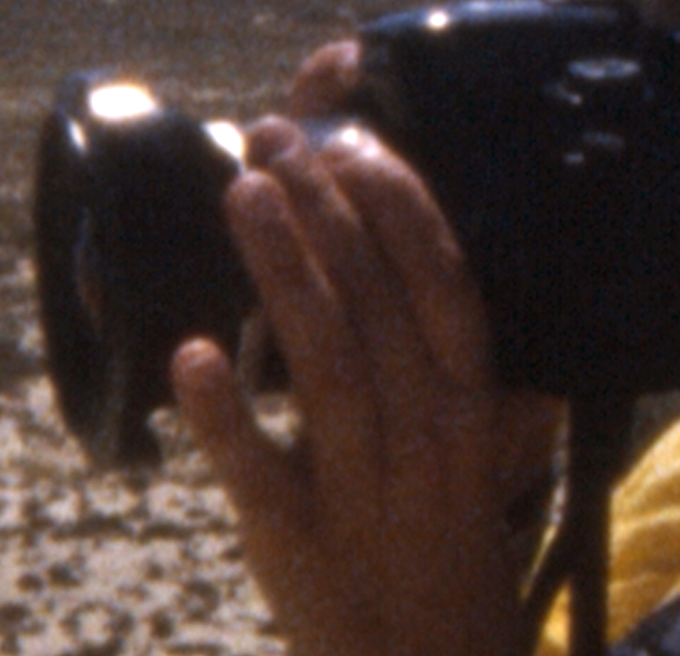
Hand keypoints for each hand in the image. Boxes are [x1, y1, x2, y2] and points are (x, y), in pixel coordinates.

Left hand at [170, 49, 556, 655]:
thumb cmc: (451, 542)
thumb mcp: (488, 448)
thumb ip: (478, 365)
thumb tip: (474, 269)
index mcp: (472, 402)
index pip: (444, 283)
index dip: (399, 205)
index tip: (352, 137)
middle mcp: (425, 435)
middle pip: (376, 304)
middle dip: (325, 209)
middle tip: (272, 136)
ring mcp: (360, 488)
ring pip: (325, 366)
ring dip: (282, 271)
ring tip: (241, 191)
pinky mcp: (295, 538)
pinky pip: (259, 472)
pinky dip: (224, 414)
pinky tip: (191, 354)